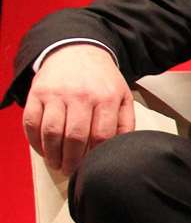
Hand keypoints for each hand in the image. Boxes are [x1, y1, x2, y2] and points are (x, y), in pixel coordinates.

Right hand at [22, 43, 133, 173]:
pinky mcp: (37, 93)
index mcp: (107, 98)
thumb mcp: (123, 96)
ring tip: (56, 164)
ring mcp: (57, 94)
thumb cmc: (102, 80)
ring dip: (52, 154)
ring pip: (51, 132)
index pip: (102, 135)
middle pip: (75, 137)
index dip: (95, 156)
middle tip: (71, 171)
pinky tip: (42, 150)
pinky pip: (31, 122)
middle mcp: (81, 95)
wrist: (77, 51)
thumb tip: (121, 148)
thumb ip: (125, 122)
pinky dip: (34, 140)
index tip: (92, 166)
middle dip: (72, 161)